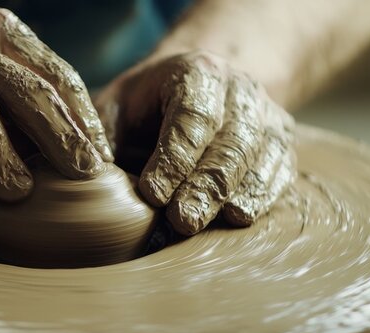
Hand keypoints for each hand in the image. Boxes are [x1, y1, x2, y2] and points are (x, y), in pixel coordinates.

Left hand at [96, 51, 295, 234]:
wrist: (203, 87)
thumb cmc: (148, 104)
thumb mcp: (116, 106)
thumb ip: (101, 137)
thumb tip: (88, 173)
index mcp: (197, 71)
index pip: (192, 116)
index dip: (174, 156)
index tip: (152, 193)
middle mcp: (240, 89)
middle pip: (230, 140)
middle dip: (204, 185)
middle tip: (182, 221)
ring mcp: (266, 116)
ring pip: (259, 156)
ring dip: (234, 194)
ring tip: (210, 225)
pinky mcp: (281, 144)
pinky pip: (279, 171)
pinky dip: (261, 196)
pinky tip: (239, 218)